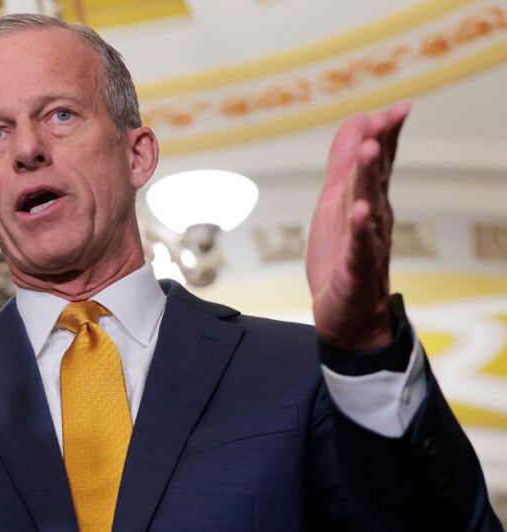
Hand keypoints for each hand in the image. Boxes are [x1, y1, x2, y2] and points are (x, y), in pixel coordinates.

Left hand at [306, 101, 409, 350]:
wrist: (348, 315)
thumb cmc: (342, 255)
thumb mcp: (337, 200)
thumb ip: (345, 162)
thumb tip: (358, 118)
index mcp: (369, 201)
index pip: (380, 163)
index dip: (387, 135)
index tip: (399, 108)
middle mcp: (373, 218)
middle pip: (375, 178)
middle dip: (378, 147)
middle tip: (385, 119)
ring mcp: (366, 244)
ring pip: (368, 206)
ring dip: (367, 177)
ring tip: (369, 150)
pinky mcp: (355, 271)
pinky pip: (359, 248)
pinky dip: (360, 229)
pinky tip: (361, 211)